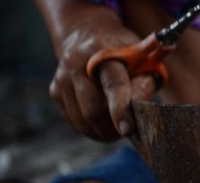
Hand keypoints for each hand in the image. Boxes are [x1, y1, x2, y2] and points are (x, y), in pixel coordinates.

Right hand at [50, 5, 156, 140]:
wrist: (88, 34)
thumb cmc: (123, 53)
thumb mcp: (142, 60)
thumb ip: (144, 84)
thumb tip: (142, 112)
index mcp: (104, 52)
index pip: (113, 84)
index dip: (120, 109)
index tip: (127, 130)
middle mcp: (77, 63)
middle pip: (93, 110)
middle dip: (112, 128)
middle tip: (127, 131)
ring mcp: (62, 77)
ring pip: (82, 121)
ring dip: (102, 132)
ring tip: (116, 126)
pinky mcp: (55, 91)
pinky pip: (74, 121)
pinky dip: (91, 128)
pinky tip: (101, 119)